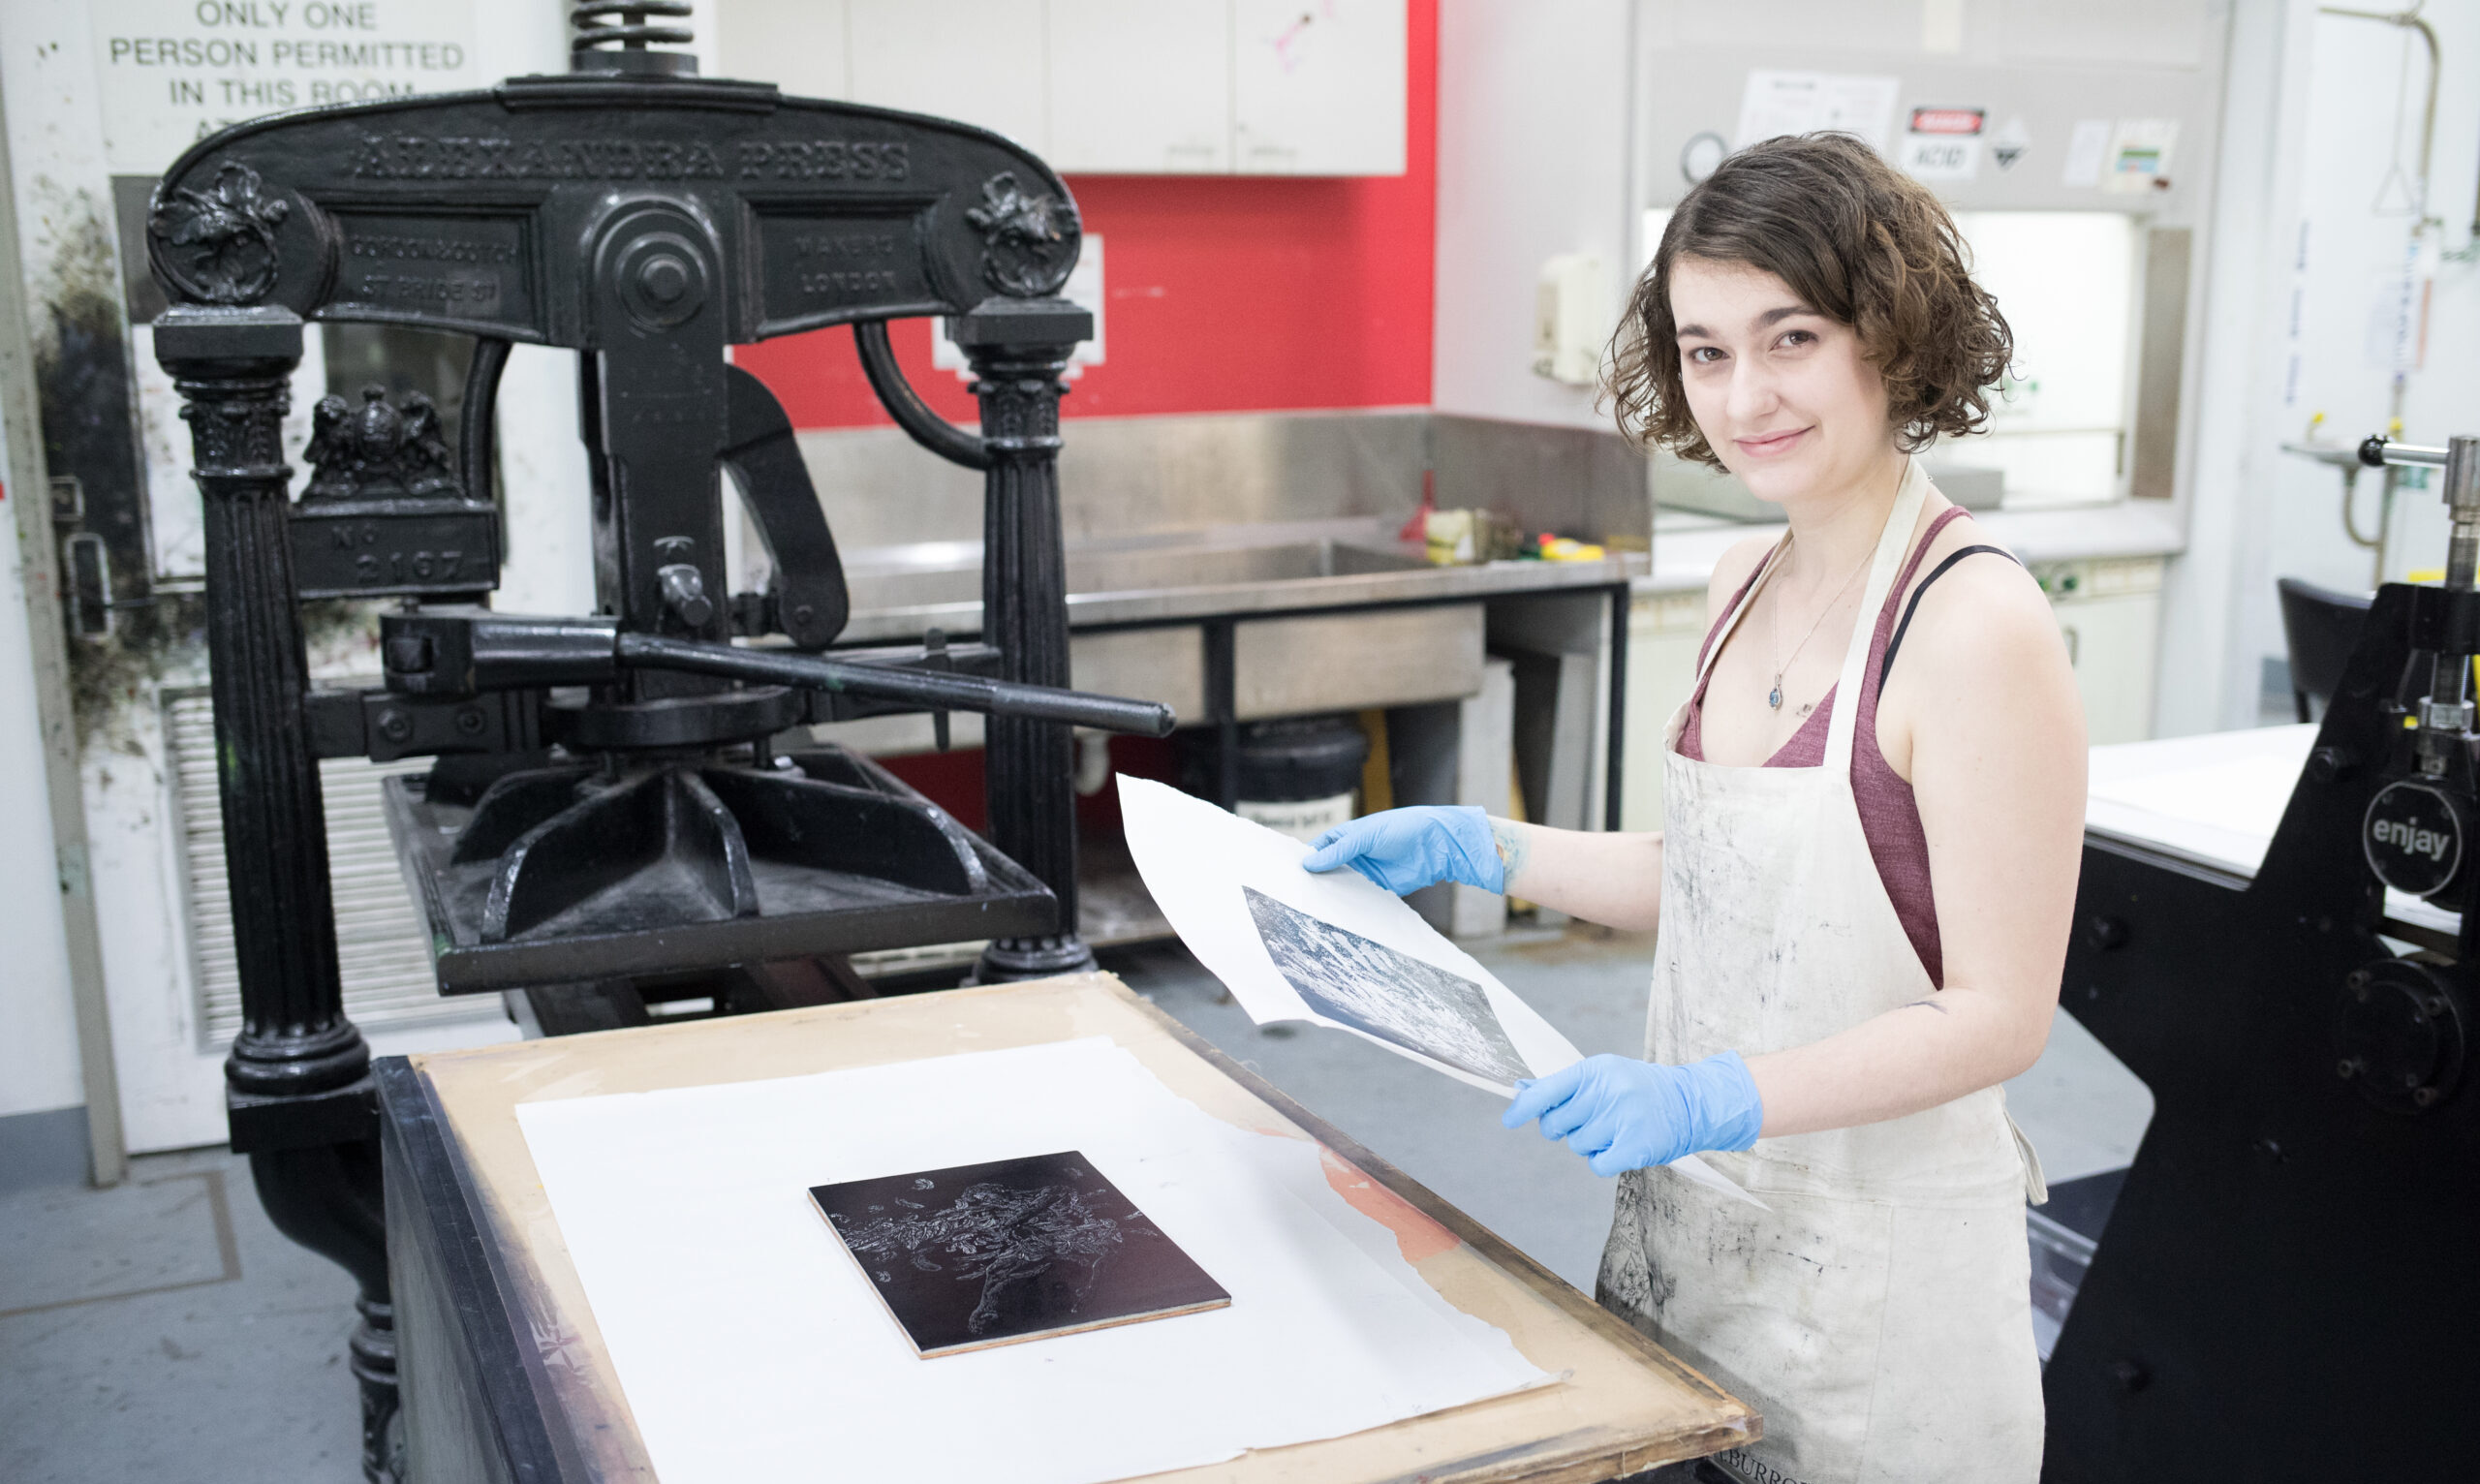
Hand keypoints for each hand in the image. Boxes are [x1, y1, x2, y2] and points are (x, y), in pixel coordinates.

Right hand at [1302, 806, 1503, 895]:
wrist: (1438, 844)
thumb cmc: (1403, 828)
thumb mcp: (1366, 836)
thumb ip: (1339, 851)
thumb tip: (1309, 864)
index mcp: (1348, 837)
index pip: (1319, 849)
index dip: (1306, 860)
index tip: (1289, 874)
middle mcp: (1354, 857)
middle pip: (1328, 871)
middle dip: (1316, 882)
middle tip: (1296, 896)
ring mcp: (1366, 874)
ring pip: (1342, 888)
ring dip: (1332, 896)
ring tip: (1312, 910)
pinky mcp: (1379, 890)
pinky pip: (1360, 900)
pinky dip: (1351, 907)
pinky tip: (1338, 916)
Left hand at [1502, 1052, 1763, 1176]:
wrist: (1691, 1103)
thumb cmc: (1638, 1089)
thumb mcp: (1603, 1075)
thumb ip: (1564, 1086)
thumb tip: (1521, 1093)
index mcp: (1596, 1071)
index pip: (1547, 1090)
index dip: (1524, 1107)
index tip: (1509, 1119)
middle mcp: (1608, 1092)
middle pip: (1556, 1125)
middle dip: (1566, 1127)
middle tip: (1591, 1120)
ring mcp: (1623, 1120)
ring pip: (1577, 1146)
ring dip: (1590, 1143)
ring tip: (1615, 1128)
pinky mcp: (1636, 1147)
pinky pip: (1596, 1165)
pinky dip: (1603, 1160)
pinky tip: (1620, 1147)